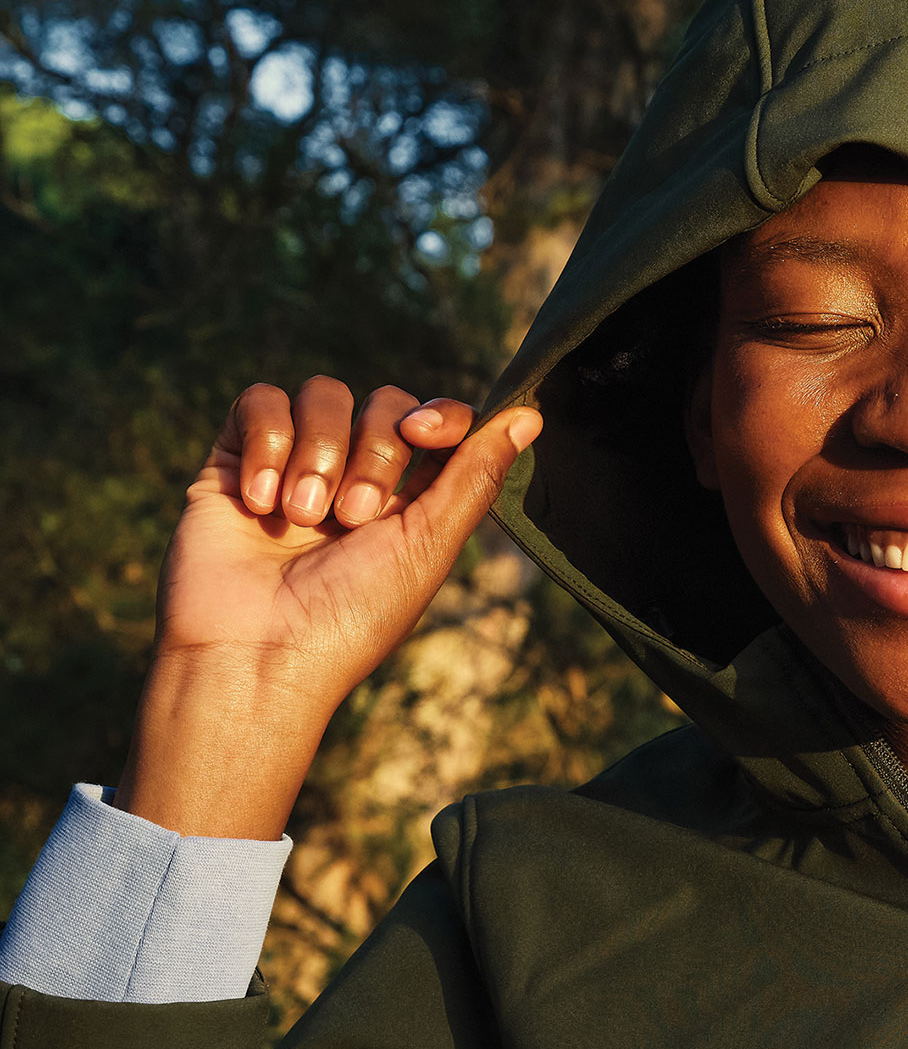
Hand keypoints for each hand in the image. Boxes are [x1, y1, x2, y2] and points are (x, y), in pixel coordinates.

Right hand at [117, 377, 541, 837]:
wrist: (253, 653)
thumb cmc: (350, 618)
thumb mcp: (429, 547)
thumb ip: (476, 476)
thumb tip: (531, 414)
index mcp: (409, 501)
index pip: (438, 421)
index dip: (441, 413)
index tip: (425, 432)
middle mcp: (354, 477)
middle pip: (384, 403)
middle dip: (373, 453)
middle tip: (351, 518)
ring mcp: (294, 465)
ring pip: (323, 394)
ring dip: (318, 453)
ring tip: (301, 517)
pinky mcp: (235, 460)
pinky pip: (259, 401)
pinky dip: (266, 443)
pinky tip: (260, 502)